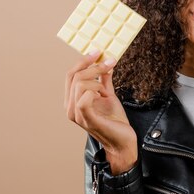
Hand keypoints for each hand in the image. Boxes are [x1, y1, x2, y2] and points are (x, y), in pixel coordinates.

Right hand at [64, 50, 137, 173]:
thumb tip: (106, 61)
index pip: (71, 74)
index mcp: (73, 100)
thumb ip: (104, 80)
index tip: (98, 51)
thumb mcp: (109, 95)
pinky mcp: (87, 120)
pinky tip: (102, 95)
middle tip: (109, 63)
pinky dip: (95, 91)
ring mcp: (77, 115)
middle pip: (74, 76)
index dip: (83, 60)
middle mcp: (70, 107)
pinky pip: (84, 99)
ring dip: (97, 81)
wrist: (122, 141)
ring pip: (80, 84)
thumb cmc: (114, 120)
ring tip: (105, 90)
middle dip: (94, 66)